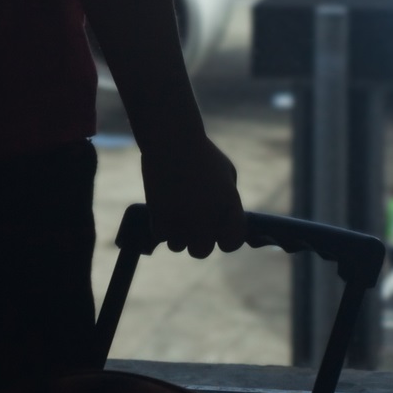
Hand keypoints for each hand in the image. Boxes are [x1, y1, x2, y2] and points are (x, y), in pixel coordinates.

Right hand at [141, 134, 245, 257]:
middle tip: (194, 223)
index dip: (226, 238)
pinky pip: (161, 236)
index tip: (219, 229)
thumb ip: (228, 201)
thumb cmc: (203, 153)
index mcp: (229, 210)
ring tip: (177, 211)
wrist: (173, 141)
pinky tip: (164, 208)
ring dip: (178, 233)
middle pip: (203, 251)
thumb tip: (226, 220)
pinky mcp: (160, 220)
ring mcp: (183, 224)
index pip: (232, 243)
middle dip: (199, 239)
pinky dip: (162, 225)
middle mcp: (208, 222)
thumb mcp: (227, 173)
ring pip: (179, 246)